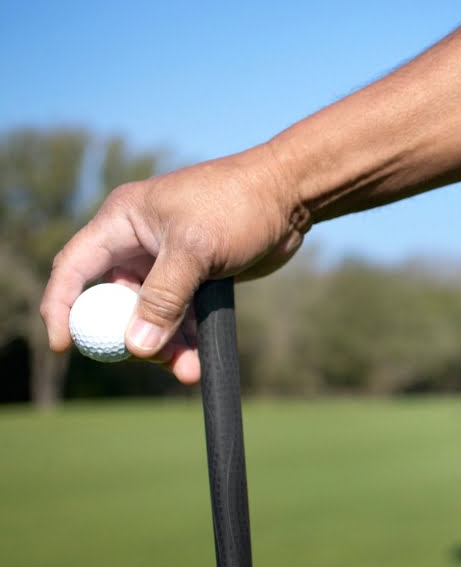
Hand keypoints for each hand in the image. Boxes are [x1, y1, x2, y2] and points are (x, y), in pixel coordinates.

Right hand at [40, 145, 307, 383]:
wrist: (291, 195)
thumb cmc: (239, 205)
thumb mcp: (196, 249)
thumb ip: (164, 298)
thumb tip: (136, 346)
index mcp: (123, 221)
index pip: (75, 267)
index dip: (62, 306)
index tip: (63, 346)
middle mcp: (139, 242)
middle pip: (115, 301)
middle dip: (128, 336)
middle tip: (149, 361)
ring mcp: (168, 261)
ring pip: (150, 315)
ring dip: (164, 345)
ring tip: (188, 370)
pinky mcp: (197, 277)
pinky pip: (180, 316)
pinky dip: (186, 338)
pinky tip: (198, 362)